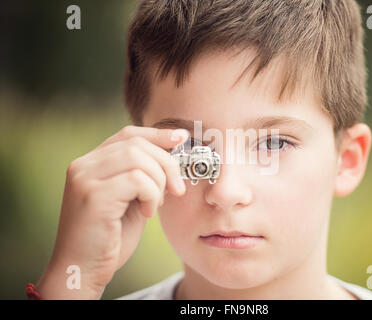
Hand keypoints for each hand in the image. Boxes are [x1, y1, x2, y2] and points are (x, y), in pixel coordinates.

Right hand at [36, 126, 188, 298]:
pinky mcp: (93, 195)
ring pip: (138, 158)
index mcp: (91, 163)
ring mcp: (85, 179)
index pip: (128, 135)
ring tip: (156, 204)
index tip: (181, 139)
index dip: (157, 134)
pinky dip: (151, 194)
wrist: (83, 269)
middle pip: (137, 144)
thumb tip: (172, 149)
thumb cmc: (110, 236)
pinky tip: (147, 213)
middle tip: (176, 189)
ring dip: (159, 181)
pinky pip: (137, 180)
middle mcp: (83, 166)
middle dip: (166, 163)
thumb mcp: (130, 198)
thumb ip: (143, 175)